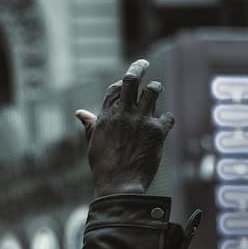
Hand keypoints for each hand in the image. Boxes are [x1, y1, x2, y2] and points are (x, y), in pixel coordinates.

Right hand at [76, 59, 174, 197]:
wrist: (120, 185)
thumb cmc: (104, 166)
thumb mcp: (93, 143)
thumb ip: (90, 125)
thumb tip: (79, 112)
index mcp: (106, 117)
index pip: (115, 89)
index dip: (121, 83)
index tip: (126, 82)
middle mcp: (123, 114)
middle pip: (132, 79)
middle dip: (138, 67)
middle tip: (143, 63)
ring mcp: (141, 120)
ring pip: (153, 90)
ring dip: (155, 89)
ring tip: (155, 92)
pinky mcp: (157, 131)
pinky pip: (168, 116)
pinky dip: (165, 121)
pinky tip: (162, 129)